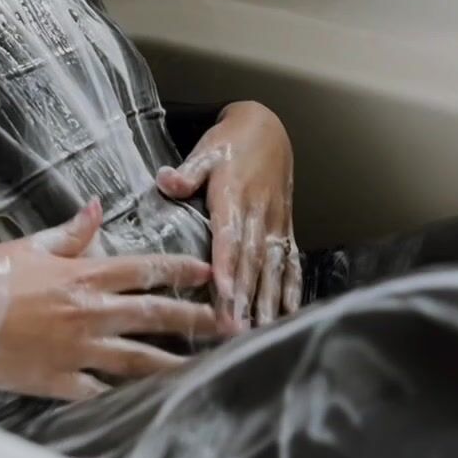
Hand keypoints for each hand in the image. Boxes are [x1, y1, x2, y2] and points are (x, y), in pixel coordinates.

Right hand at [0, 200, 219, 399]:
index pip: (147, 269)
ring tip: (201, 366)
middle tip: (228, 324)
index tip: (209, 272)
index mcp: (85, 276)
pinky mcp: (59, 380)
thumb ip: (70, 233)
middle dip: (197, 318)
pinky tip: (143, 401)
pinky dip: (121, 394)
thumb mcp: (29, 245)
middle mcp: (90, 313)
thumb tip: (96, 207)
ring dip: (174, 362)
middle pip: (156, 315)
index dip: (182, 270)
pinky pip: (99, 391)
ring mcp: (78, 350)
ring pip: (139, 359)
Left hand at [156, 101, 299, 331]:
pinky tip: (290, 312)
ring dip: (268, 298)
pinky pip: (290, 259)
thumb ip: (187, 172)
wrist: (267, 128)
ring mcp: (275, 221)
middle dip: (244, 295)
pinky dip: (292, 286)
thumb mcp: (205, 151)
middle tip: (236, 328)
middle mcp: (258, 212)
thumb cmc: (231, 143)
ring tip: (262, 328)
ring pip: (272, 265)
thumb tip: (165, 181)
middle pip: (251, 259)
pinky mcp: (285, 226)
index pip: (230, 235)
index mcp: (234, 195)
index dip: (226, 263)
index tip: (223, 291)